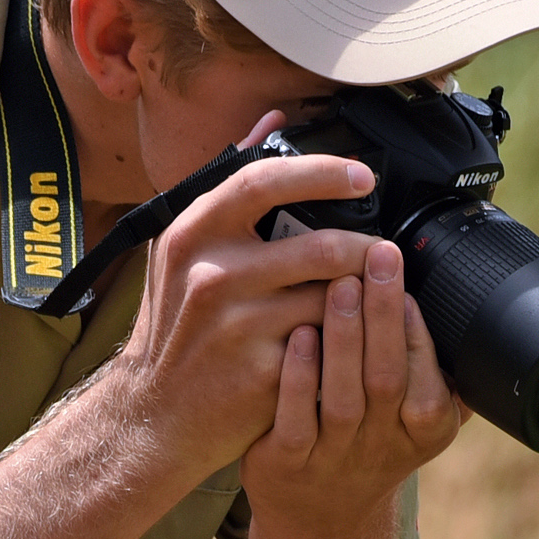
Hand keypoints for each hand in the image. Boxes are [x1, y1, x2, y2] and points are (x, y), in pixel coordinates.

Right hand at [112, 112, 381, 477]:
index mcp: (193, 234)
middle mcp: (210, 274)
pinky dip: (346, 336)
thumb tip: (272, 123)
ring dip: (363, 294)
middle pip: (320, 245)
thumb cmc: (178, 328)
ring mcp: (237, 324)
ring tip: (373, 292)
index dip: (322, 172)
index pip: (263, 180)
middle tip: (383, 251)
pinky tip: (352, 337)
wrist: (156, 415)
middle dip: (365, 249)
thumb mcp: (185, 251)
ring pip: (332, 297)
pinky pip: (329, 341)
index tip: (362, 176)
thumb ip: (230, 187)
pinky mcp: (262, 369)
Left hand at [241, 239, 462, 527]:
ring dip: (345, 337)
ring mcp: (333, 459)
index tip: (408, 285)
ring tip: (340, 284)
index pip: (430, 384)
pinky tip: (298, 333)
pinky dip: (300, 376)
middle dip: (385, 315)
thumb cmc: (369, 442)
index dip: (418, 335)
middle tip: (378, 257)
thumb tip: (467, 309)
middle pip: (388, 380)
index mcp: (425, 433)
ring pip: (344, 397)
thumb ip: (441, 375)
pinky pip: (296, 418)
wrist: (319, 515)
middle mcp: (382, 449)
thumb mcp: (416, 419)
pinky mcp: (287, 463)